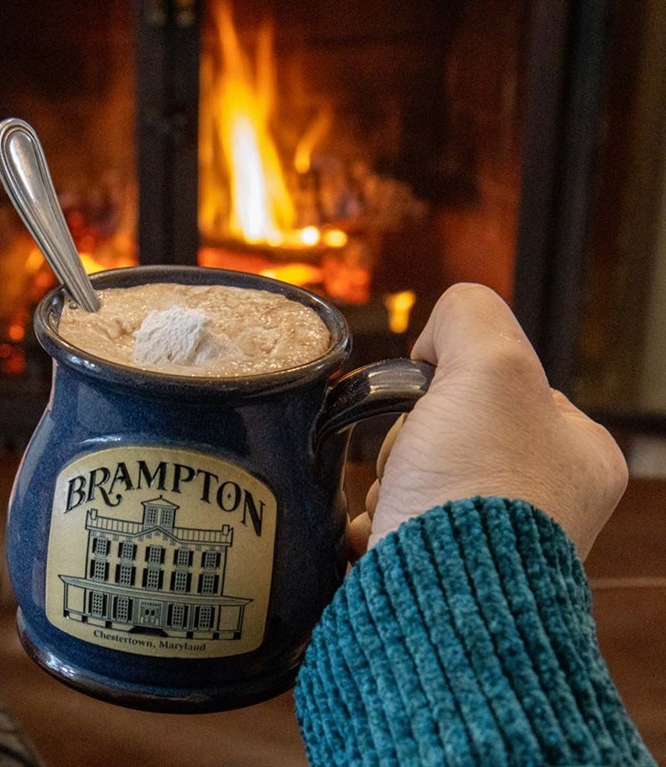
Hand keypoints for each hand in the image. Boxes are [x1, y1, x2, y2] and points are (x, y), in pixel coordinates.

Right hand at [346, 283, 627, 559]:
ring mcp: (493, 541)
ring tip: (400, 506)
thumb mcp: (489, 364)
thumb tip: (436, 339)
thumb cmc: (477, 488)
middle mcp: (547, 501)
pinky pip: (394, 522)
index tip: (441, 408)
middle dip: (414, 441)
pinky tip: (380, 532)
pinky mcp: (445, 573)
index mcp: (580, 455)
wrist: (438, 598)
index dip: (455, 383)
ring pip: (416, 473)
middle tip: (418, 464)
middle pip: (450, 429)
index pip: (502, 383)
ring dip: (391, 482)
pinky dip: (375, 523)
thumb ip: (469, 315)